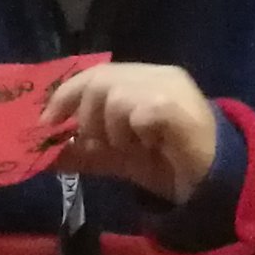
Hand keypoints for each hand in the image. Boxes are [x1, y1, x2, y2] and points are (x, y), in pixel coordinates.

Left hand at [45, 63, 217, 202]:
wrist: (210, 182)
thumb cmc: (167, 163)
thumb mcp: (116, 156)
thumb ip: (84, 151)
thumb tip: (43, 155)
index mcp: (142, 78)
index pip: (94, 72)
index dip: (66, 94)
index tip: (47, 121)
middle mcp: (156, 74)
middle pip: (99, 79)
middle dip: (85, 114)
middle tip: (95, 142)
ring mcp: (169, 86)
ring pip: (114, 96)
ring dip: (112, 130)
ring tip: (132, 147)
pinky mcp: (176, 105)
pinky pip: (135, 112)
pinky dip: (132, 133)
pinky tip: (149, 146)